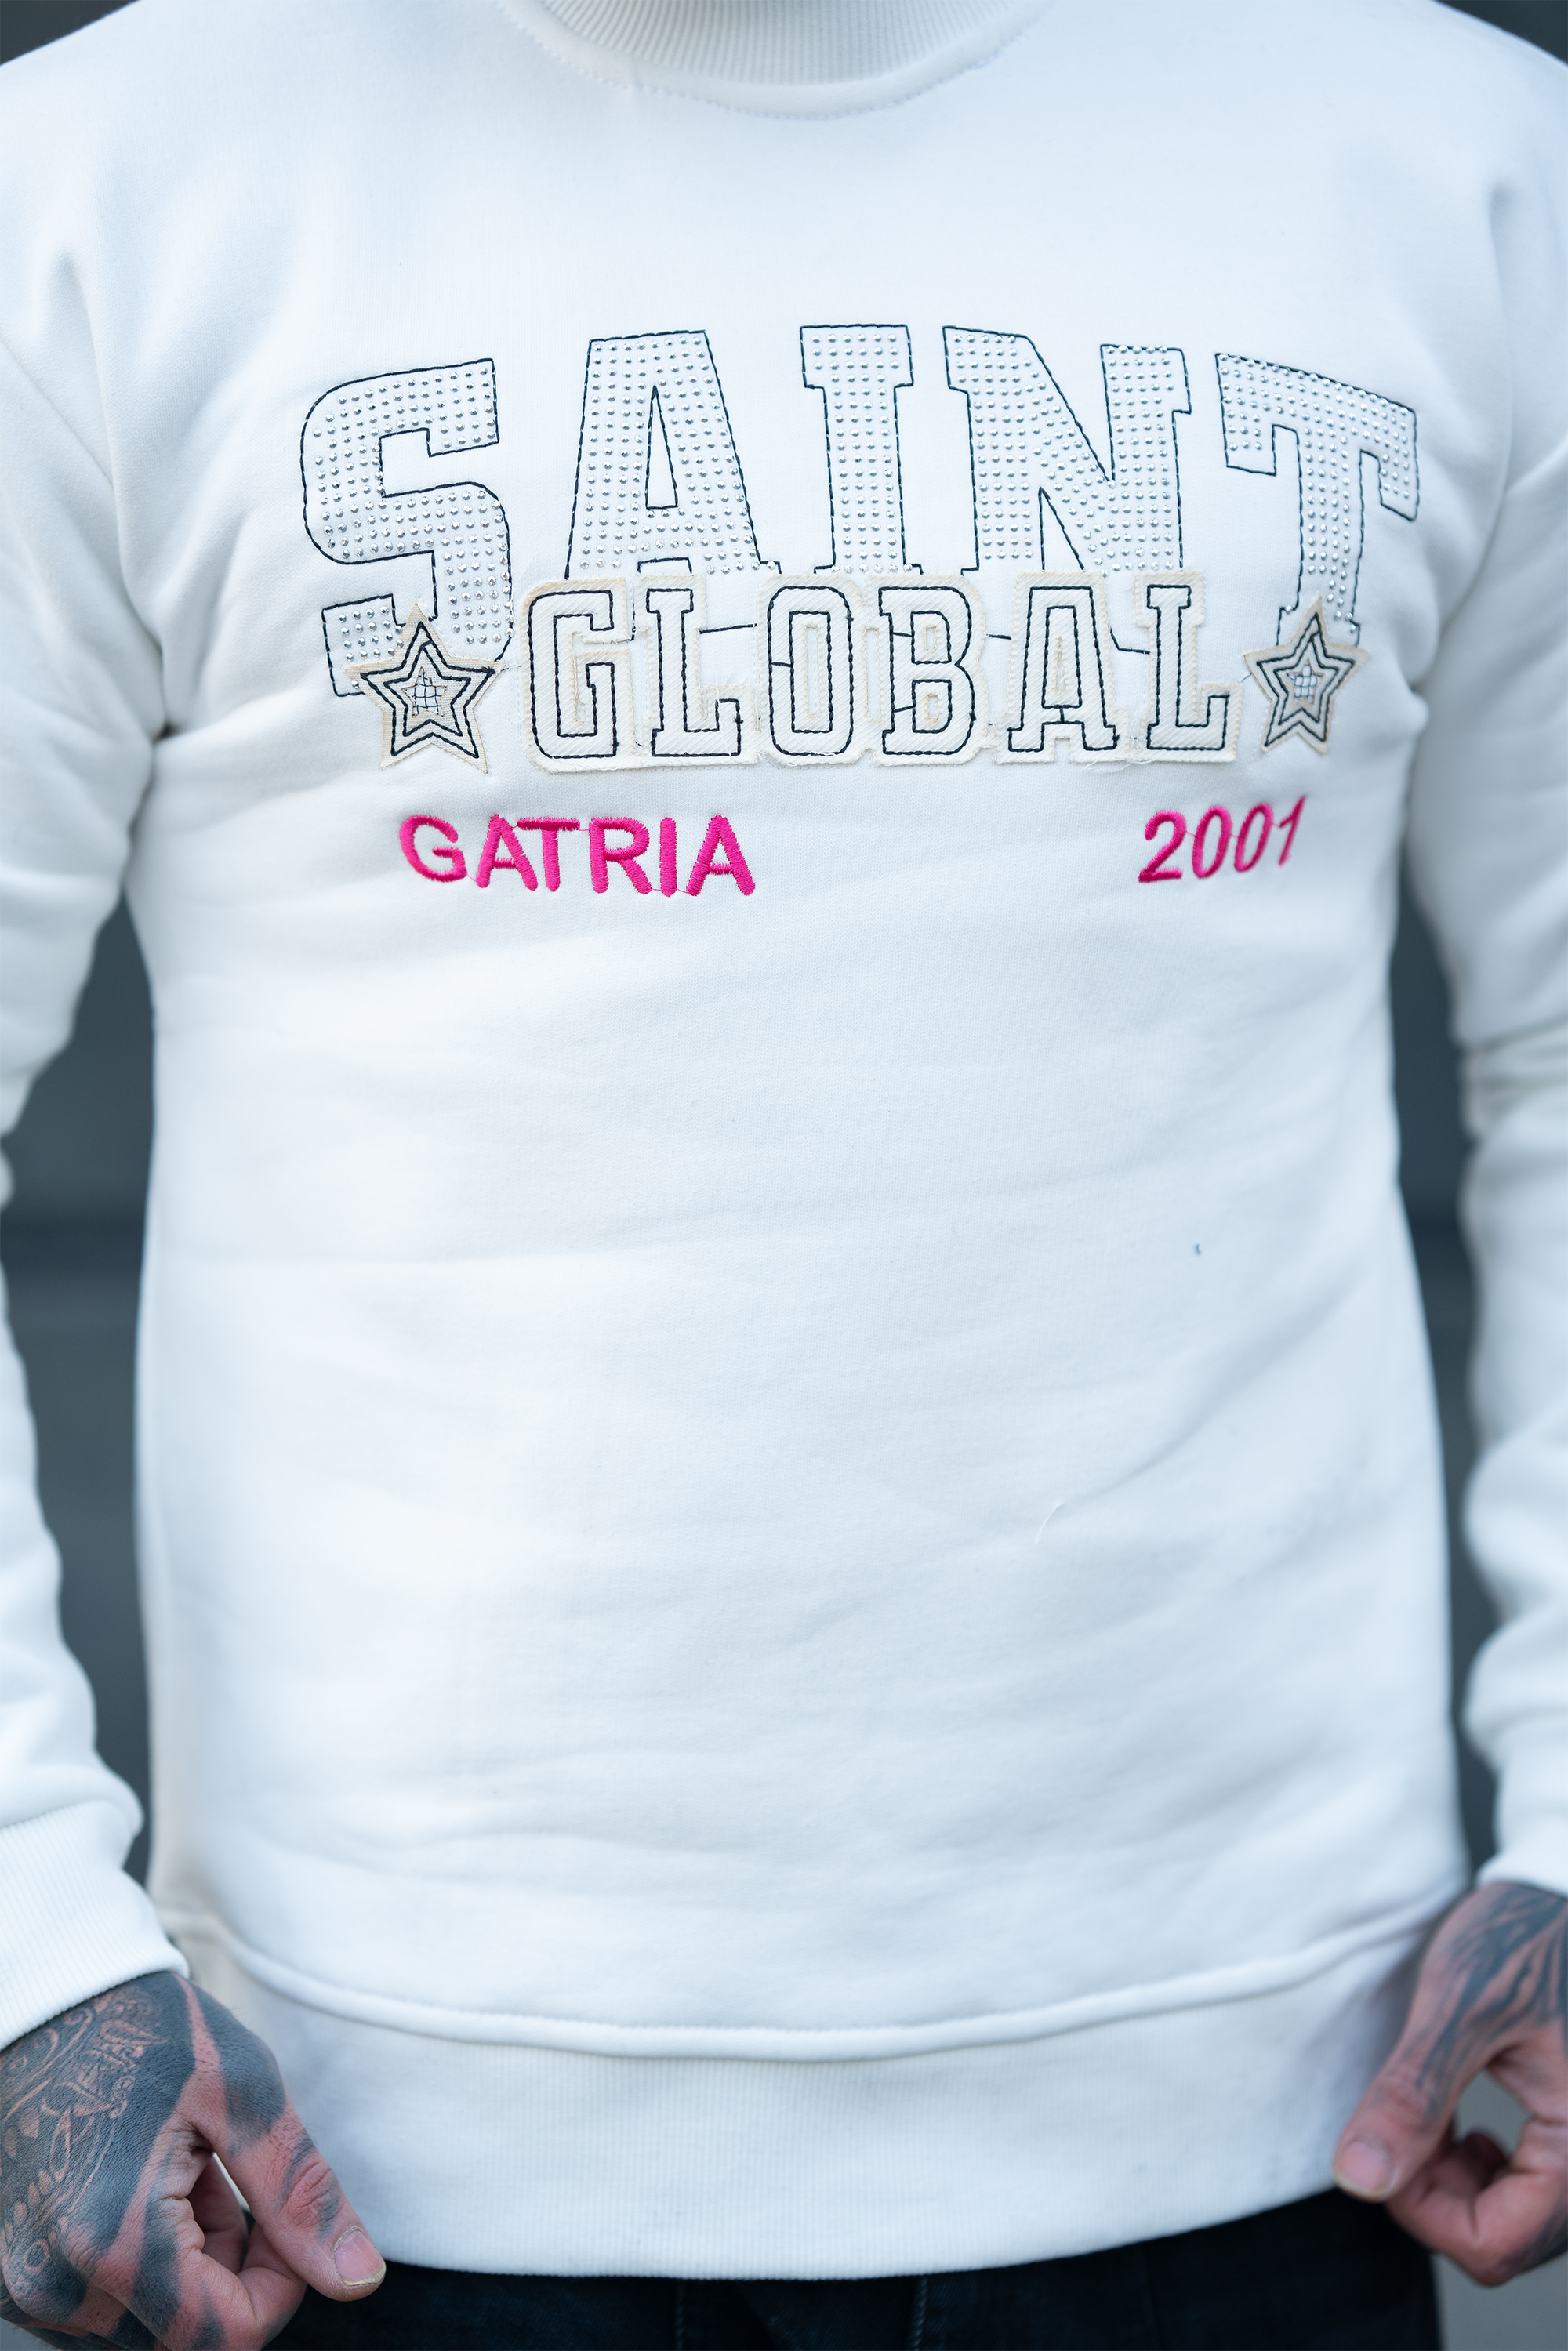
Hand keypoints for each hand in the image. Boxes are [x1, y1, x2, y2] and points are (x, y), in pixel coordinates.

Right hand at [0, 1970, 383, 2347]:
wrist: (50, 1997)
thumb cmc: (148, 2030)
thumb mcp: (244, 2095)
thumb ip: (300, 2196)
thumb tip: (359, 2281)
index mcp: (112, 2240)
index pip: (226, 2337)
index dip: (279, 2289)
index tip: (283, 2219)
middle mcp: (53, 2284)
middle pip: (185, 2337)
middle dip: (232, 2273)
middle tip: (231, 2179)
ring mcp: (24, 2285)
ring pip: (146, 2326)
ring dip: (187, 2269)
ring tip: (186, 2173)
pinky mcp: (11, 2275)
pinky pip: (98, 2307)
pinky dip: (140, 2265)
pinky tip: (144, 2187)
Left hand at [1334, 1879, 1566, 2285]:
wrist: (1559, 1897)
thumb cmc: (1525, 1937)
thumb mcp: (1462, 2006)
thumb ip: (1413, 2095)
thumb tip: (1360, 2177)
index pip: (1498, 2245)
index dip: (1423, 2210)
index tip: (1386, 2146)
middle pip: (1505, 2242)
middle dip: (1438, 2196)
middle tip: (1404, 2124)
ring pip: (1512, 2223)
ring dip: (1456, 2184)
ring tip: (1430, 2117)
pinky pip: (1525, 2193)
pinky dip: (1479, 2171)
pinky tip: (1458, 2126)